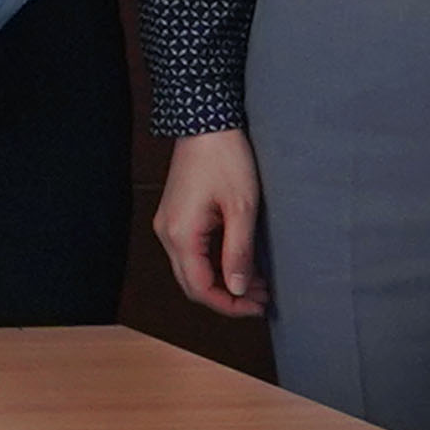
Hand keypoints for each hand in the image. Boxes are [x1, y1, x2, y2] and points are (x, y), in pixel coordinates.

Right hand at [153, 131, 265, 318]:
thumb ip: (238, 253)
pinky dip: (215, 264)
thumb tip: (239, 289)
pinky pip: (192, 253)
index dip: (230, 305)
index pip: (201, 288)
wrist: (205, 123)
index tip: (257, 306)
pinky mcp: (176, 217)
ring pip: (193, 270)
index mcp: (181, 235)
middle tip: (261, 298)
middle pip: (193, 284)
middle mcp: (168, 234)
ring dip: (223, 281)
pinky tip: (239, 261)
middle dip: (228, 297)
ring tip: (257, 282)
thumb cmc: (224, 159)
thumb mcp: (242, 209)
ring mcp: (169, 225)